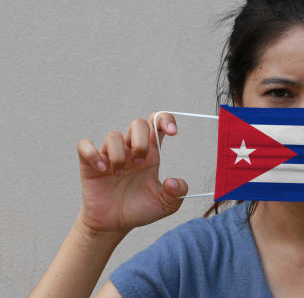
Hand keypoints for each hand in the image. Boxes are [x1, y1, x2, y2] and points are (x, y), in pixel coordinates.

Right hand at [75, 112, 187, 235]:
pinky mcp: (90, 164)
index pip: (158, 123)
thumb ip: (177, 193)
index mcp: (151, 153)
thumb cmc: (140, 209)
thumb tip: (171, 182)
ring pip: (114, 136)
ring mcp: (110, 155)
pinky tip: (102, 169)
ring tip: (119, 175)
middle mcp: (131, 149)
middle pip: (138, 124)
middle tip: (140, 163)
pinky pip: (84, 146)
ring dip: (119, 155)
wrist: (115, 225)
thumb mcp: (166, 204)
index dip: (166, 120)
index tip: (173, 132)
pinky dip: (93, 155)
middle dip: (141, 141)